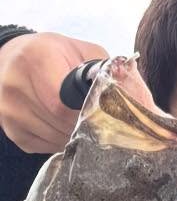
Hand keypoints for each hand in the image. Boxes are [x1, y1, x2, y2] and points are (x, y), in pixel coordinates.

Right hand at [0, 31, 108, 153]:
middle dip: (88, 126)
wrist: (14, 58)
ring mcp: (10, 111)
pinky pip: (47, 147)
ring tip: (83, 122)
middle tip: (103, 122)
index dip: (90, 113)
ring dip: (78, 137)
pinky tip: (65, 126)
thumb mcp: (82, 52)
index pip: (65, 103)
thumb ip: (108, 71)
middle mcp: (16, 86)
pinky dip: (62, 142)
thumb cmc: (55, 55)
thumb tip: (139, 100)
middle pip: (62, 124)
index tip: (105, 114)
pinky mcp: (13, 131)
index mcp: (36, 60)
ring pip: (57, 139)